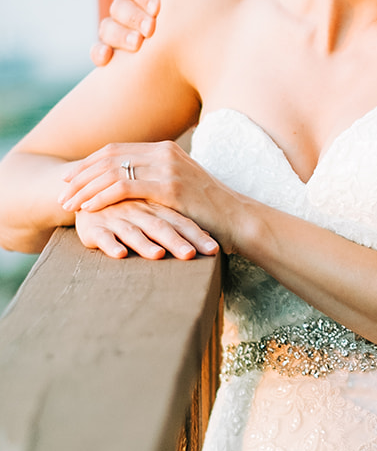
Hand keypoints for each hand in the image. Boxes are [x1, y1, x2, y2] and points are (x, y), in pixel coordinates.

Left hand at [60, 140, 237, 249]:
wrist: (238, 220)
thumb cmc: (209, 211)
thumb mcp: (181, 188)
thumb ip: (157, 181)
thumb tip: (130, 188)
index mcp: (165, 149)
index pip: (115, 150)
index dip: (88, 164)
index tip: (69, 179)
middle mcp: (165, 152)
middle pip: (108, 157)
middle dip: (80, 176)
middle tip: (61, 193)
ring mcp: (168, 168)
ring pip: (112, 172)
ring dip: (85, 189)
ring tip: (68, 204)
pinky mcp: (170, 187)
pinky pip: (124, 188)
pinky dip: (101, 197)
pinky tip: (88, 208)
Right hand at [74, 200, 218, 259]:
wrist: (87, 194)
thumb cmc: (128, 209)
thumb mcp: (154, 213)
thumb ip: (177, 223)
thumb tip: (211, 238)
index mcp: (157, 208)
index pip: (181, 221)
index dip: (197, 235)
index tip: (214, 250)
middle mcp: (139, 212)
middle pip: (161, 226)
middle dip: (176, 241)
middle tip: (191, 255)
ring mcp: (117, 218)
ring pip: (133, 231)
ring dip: (145, 244)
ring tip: (159, 255)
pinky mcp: (95, 227)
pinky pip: (103, 235)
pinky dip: (111, 244)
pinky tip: (120, 254)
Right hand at [91, 0, 199, 66]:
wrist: (204, 59)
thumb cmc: (202, 24)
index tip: (158, 9)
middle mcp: (132, 9)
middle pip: (119, 4)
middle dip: (132, 16)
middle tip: (150, 30)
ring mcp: (121, 31)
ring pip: (107, 26)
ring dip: (118, 34)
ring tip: (137, 45)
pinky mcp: (115, 54)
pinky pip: (98, 50)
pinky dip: (98, 52)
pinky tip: (106, 58)